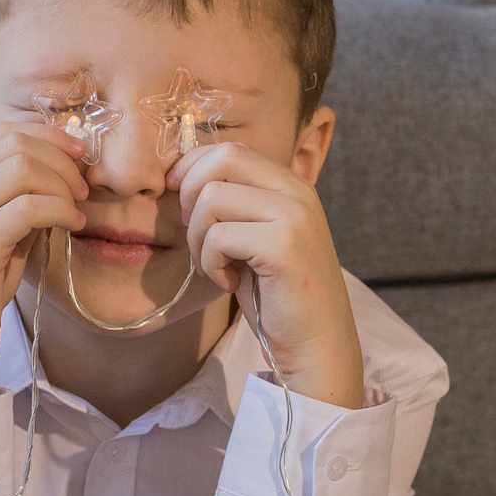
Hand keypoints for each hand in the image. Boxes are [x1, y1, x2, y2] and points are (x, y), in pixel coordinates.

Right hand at [0, 124, 89, 401]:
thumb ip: (21, 195)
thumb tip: (68, 168)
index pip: (5, 133)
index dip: (50, 137)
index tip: (79, 156)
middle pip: (16, 144)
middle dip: (61, 160)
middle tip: (83, 188)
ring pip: (22, 169)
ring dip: (62, 185)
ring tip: (77, 208)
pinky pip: (28, 207)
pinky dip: (60, 210)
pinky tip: (72, 225)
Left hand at [174, 142, 364, 409]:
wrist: (316, 347)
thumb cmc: (277, 297)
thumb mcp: (253, 238)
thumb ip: (232, 204)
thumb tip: (179, 177)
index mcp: (291, 185)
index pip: (230, 149)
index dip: (193, 170)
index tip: (182, 205)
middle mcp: (297, 192)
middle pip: (221, 158)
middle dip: (190, 195)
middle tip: (198, 237)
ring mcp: (294, 216)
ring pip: (211, 197)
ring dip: (198, 238)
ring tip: (217, 266)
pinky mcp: (284, 246)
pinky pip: (218, 236)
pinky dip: (210, 263)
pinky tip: (229, 283)